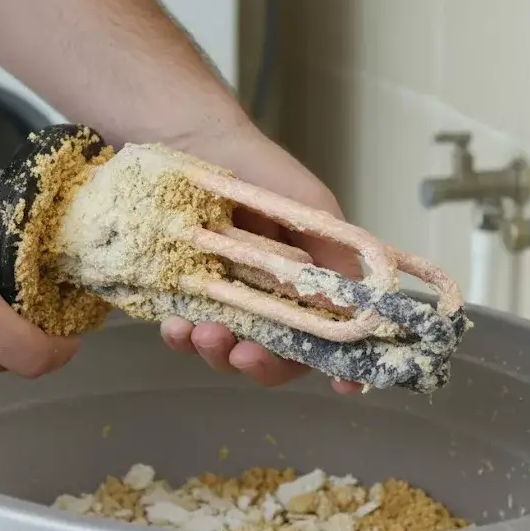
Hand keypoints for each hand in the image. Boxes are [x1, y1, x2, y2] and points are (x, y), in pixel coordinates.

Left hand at [159, 123, 363, 393]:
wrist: (192, 144)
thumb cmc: (260, 171)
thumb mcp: (311, 207)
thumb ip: (337, 253)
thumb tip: (353, 308)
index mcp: (312, 284)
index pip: (333, 338)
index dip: (342, 366)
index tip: (345, 386)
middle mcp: (273, 301)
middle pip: (279, 357)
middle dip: (264, 364)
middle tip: (244, 353)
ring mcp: (229, 302)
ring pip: (229, 353)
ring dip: (218, 353)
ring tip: (201, 331)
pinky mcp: (187, 298)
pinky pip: (186, 333)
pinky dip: (182, 337)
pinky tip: (175, 324)